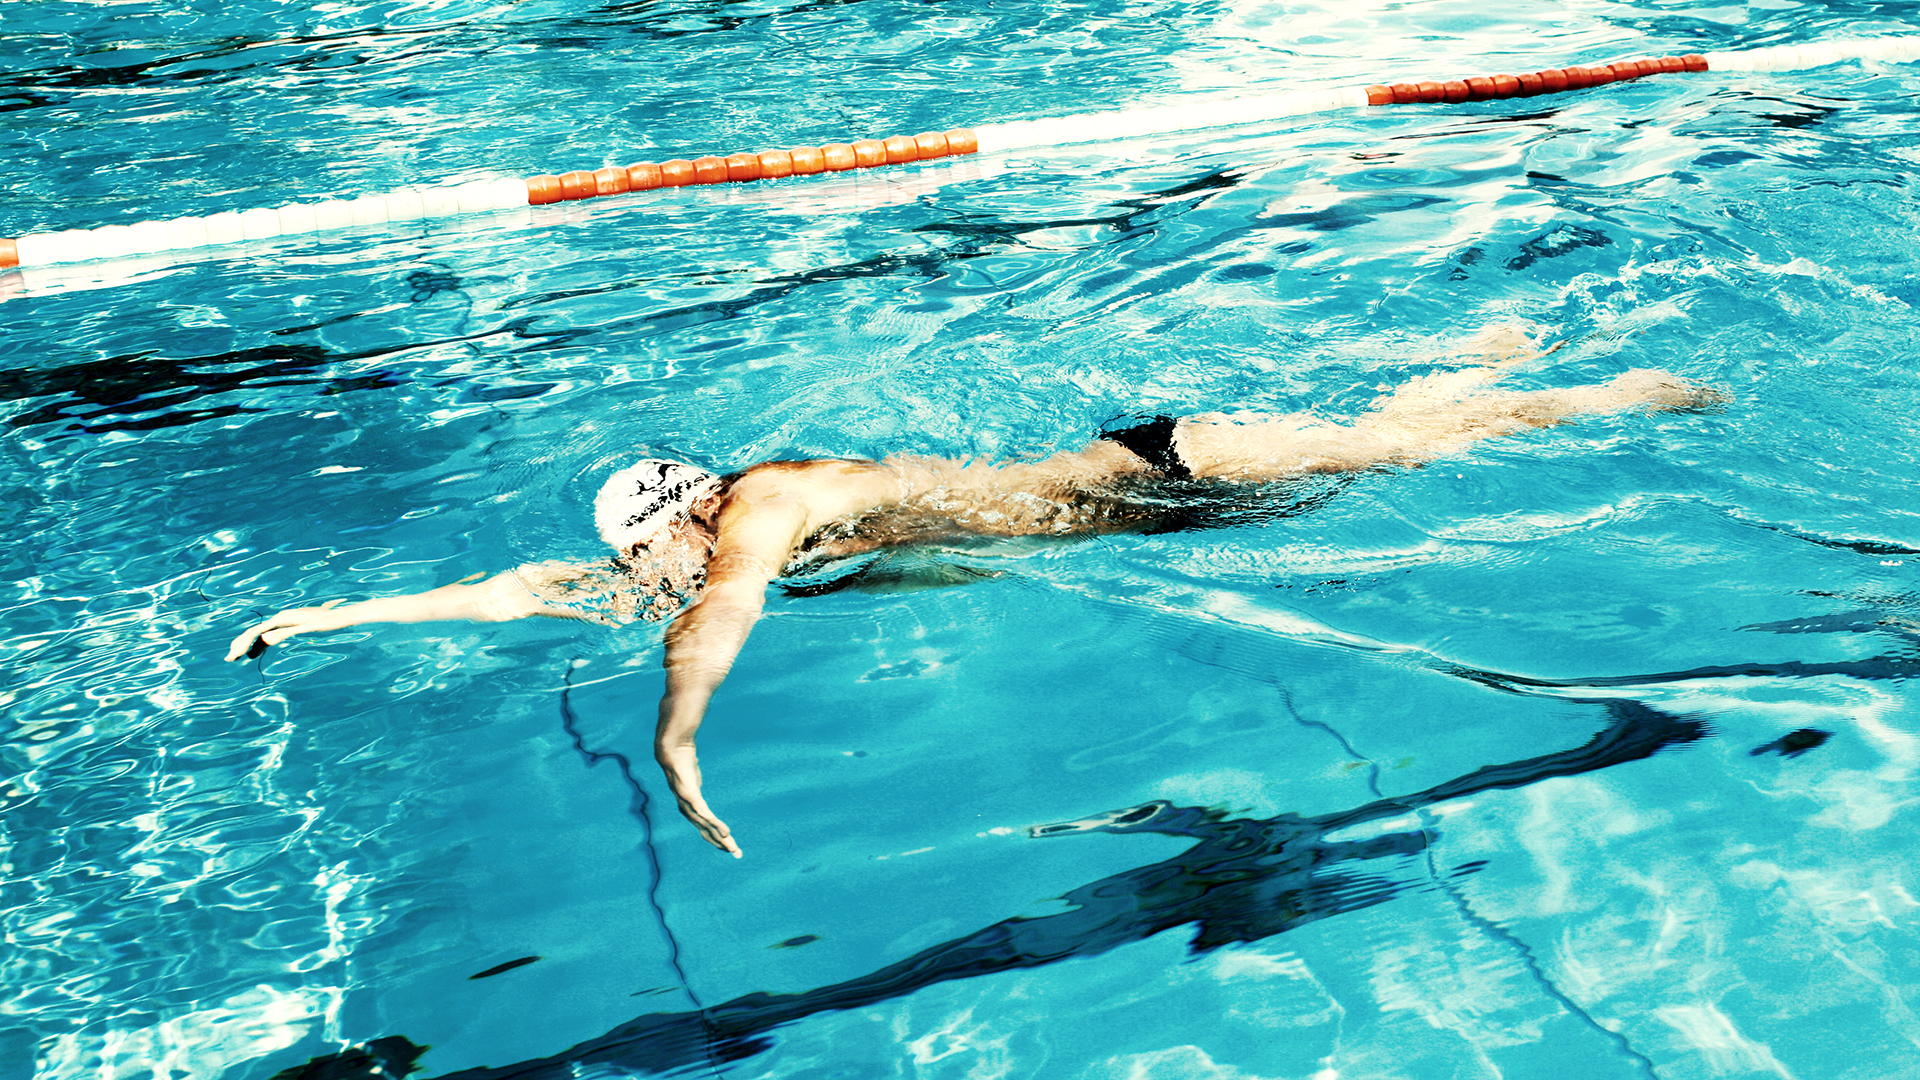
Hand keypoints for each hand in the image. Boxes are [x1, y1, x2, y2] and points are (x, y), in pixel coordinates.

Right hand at [224, 600, 349, 660]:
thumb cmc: (327, 621)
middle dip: (240, 644)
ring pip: (260, 634)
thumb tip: (265, 639)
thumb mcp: (307, 629)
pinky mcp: (289, 626)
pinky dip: (259, 645)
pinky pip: (269, 636)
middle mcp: (280, 618)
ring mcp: (284, 622)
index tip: (234, 656)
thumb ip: (286, 634)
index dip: (243, 644)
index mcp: (282, 618)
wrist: (341, 615)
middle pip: (254, 631)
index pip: (256, 631)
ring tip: (235, 658)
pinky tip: (253, 654)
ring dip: (247, 646)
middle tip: (229, 660)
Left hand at [655, 742, 741, 857]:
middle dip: (722, 844)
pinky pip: (705, 814)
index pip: (705, 828)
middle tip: (737, 854)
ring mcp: (688, 804)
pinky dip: (715, 824)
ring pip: (707, 826)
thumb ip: (696, 785)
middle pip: (707, 832)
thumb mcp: (693, 779)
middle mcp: (688, 811)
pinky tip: (725, 832)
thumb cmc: (684, 764)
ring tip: (733, 847)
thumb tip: (700, 779)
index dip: (717, 839)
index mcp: (689, 809)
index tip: (729, 847)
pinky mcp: (691, 796)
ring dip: (721, 838)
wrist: (674, 752)